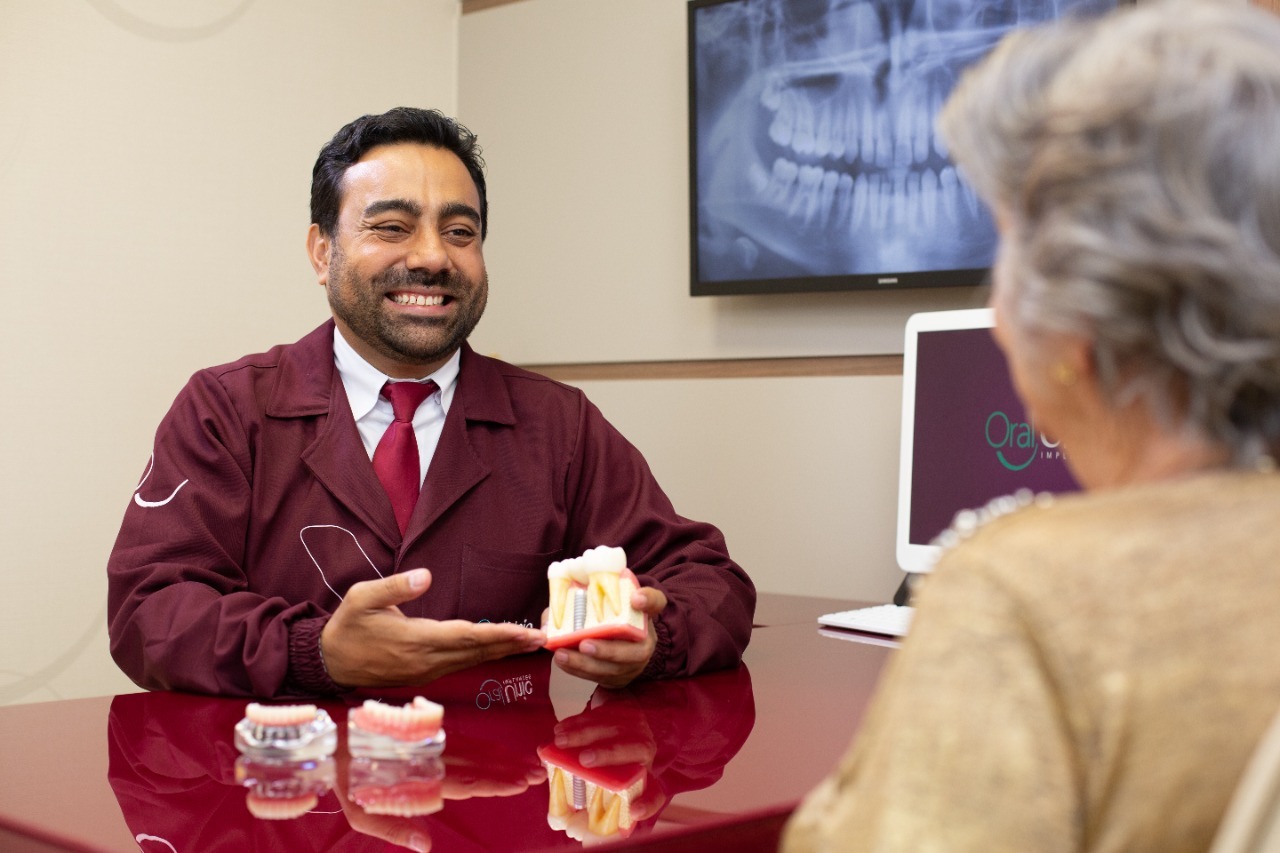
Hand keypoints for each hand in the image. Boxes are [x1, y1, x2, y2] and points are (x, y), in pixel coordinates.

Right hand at [321, 569, 544, 687]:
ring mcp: (427, 670)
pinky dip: (485, 655)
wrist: (329, 662)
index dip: (498, 634)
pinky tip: (500, 648)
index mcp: (415, 640)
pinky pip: (462, 663)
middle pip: (478, 651)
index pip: (466, 636)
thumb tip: (425, 575)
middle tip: (544, 639)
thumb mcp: (362, 598)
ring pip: (473, 659)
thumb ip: (394, 587)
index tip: (525, 632)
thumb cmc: (347, 626)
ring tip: (530, 642)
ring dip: (503, 651)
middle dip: (512, 644)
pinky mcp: (425, 673)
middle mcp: (427, 659)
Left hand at [552, 586, 666, 688]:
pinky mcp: (619, 678)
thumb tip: (562, 601)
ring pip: (614, 670)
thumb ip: (587, 594)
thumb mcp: (605, 599)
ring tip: (562, 655)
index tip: (635, 599)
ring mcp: (634, 664)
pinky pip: (600, 678)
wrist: (623, 641)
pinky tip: (562, 662)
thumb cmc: (612, 614)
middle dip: (608, 651)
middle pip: (635, 651)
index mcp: (646, 613)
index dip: (648, 600)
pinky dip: (579, 671)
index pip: (656, 602)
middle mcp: (647, 640)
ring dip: (586, 664)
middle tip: (584, 644)